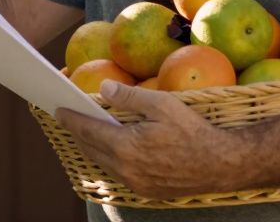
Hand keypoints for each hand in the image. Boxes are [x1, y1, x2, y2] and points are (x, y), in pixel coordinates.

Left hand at [56, 80, 240, 199]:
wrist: (222, 164)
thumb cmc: (194, 130)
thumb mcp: (163, 105)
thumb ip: (130, 97)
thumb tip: (103, 89)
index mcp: (126, 147)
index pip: (88, 130)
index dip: (71, 119)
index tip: (57, 109)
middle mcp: (126, 169)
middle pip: (91, 148)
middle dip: (77, 132)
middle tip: (67, 117)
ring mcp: (136, 183)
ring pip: (103, 163)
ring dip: (91, 146)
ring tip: (84, 131)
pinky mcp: (146, 190)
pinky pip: (118, 173)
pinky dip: (108, 159)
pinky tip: (109, 148)